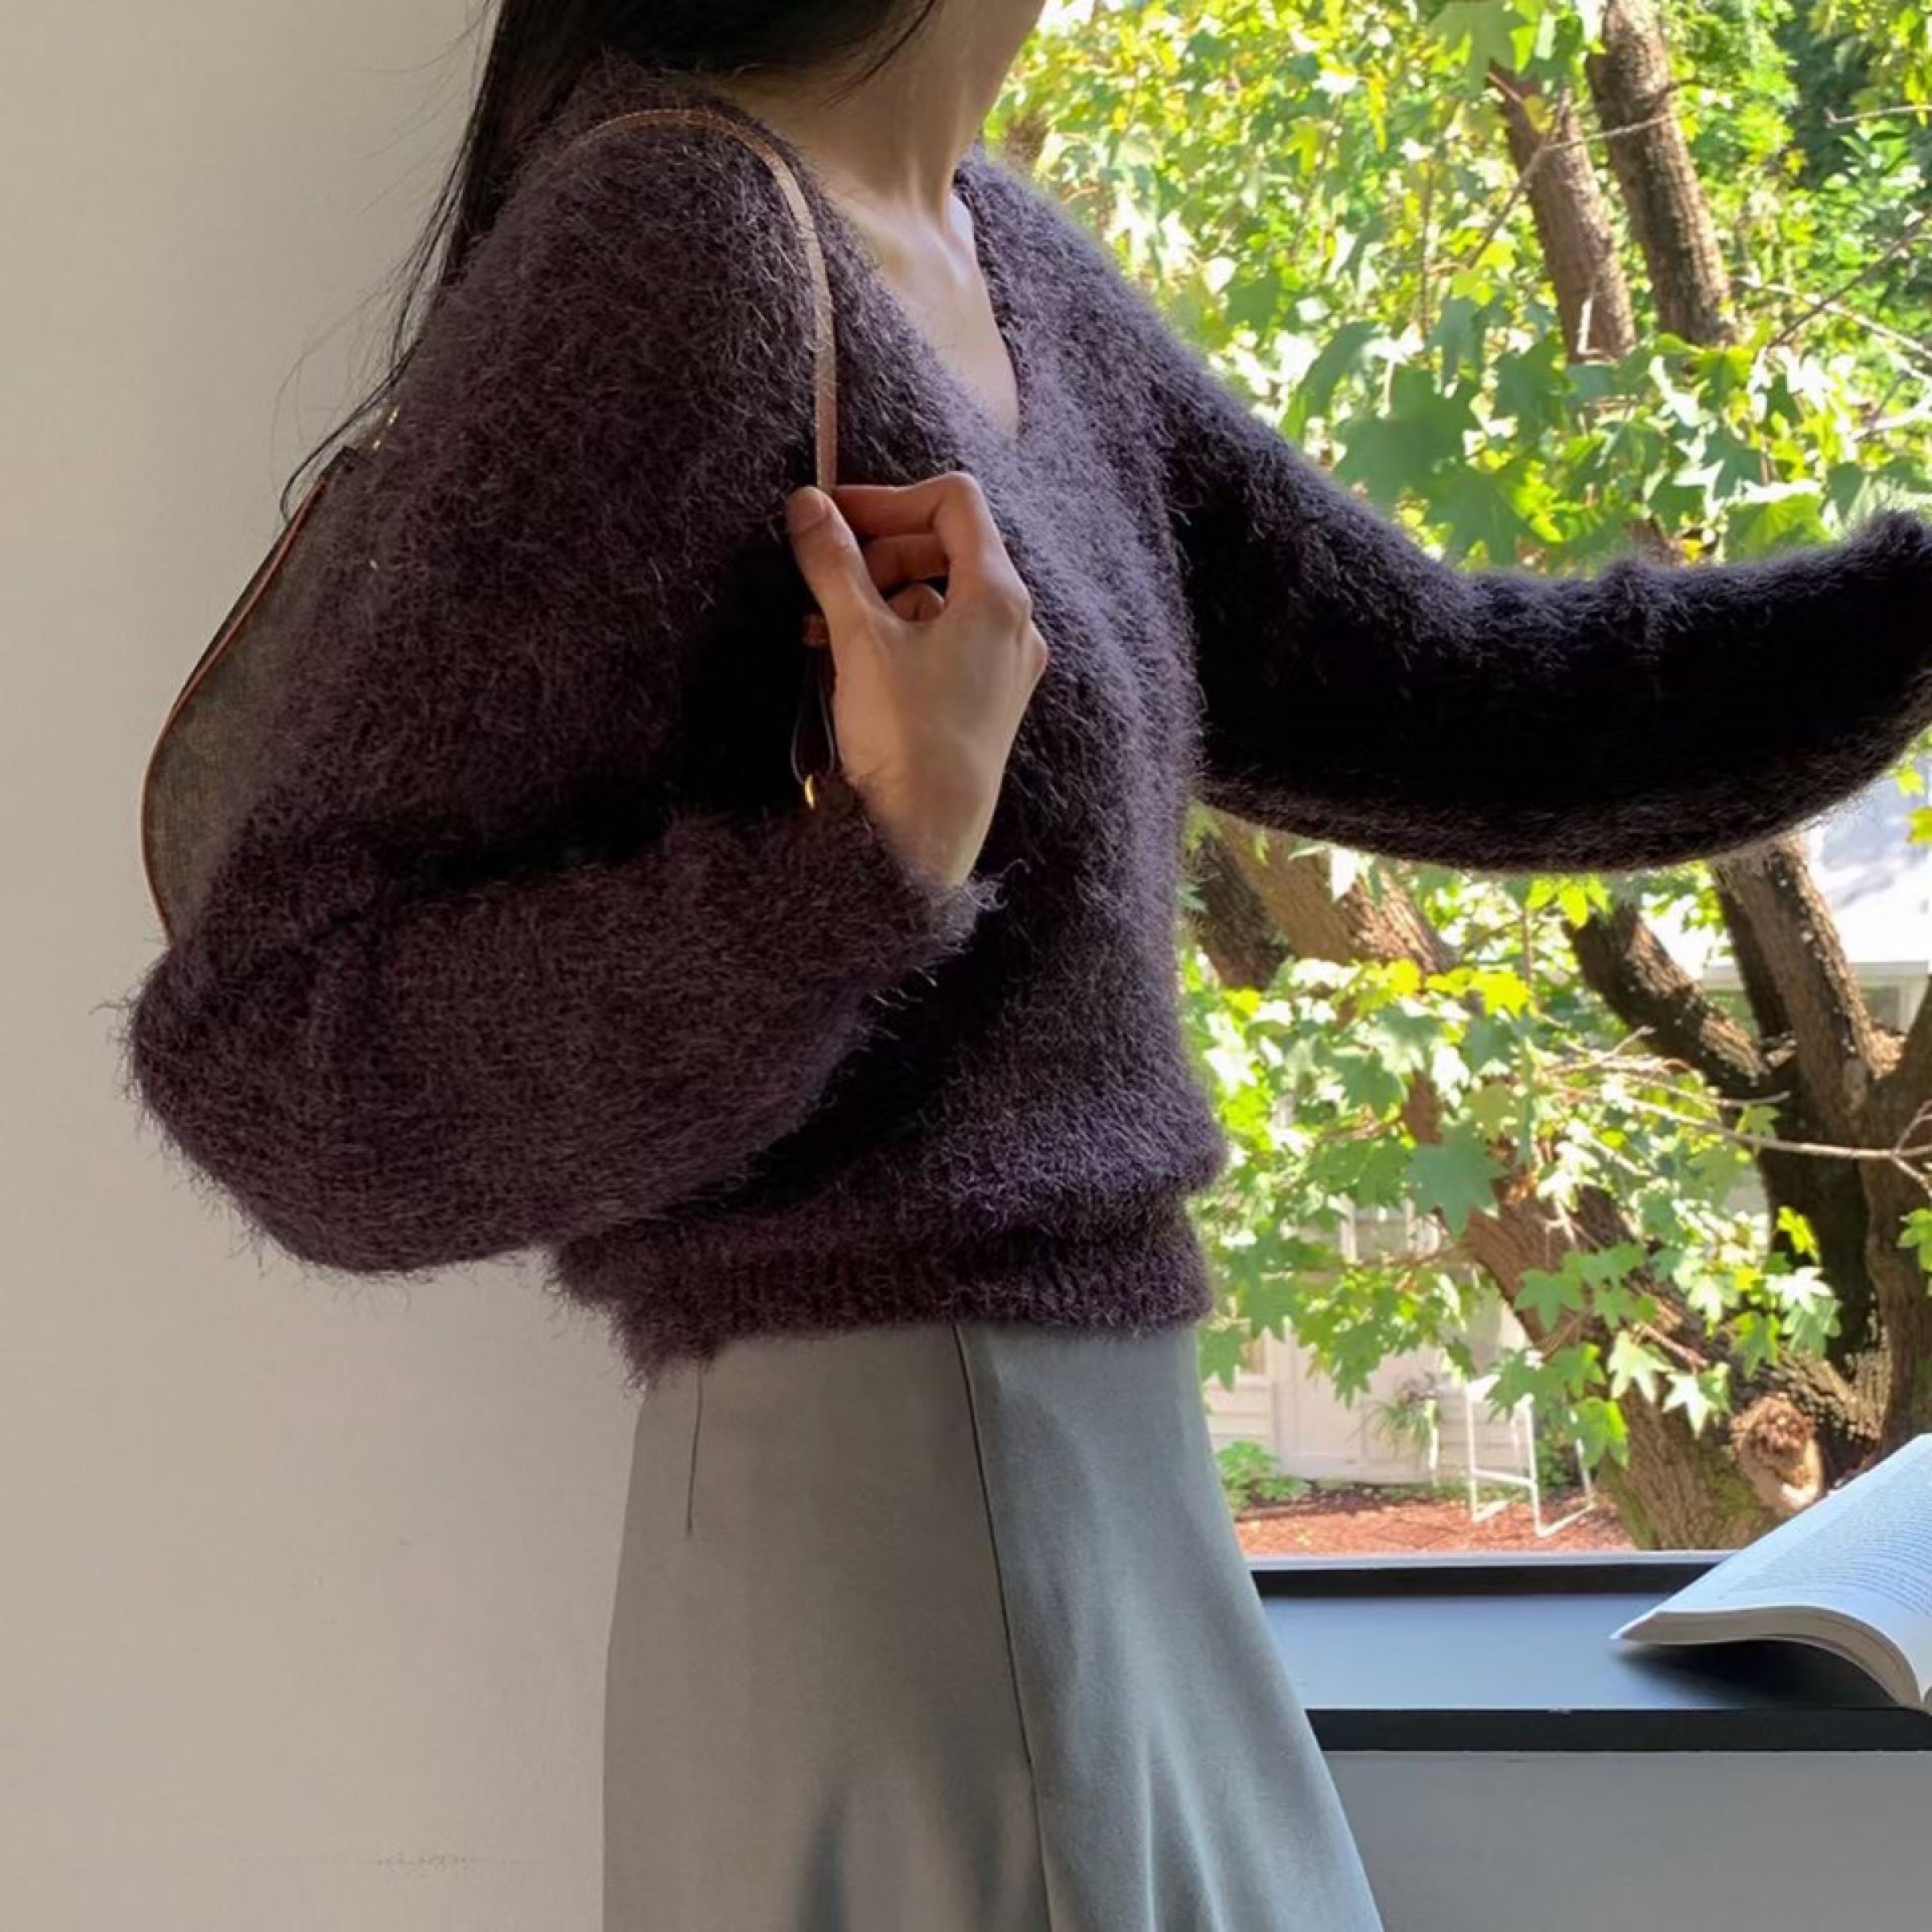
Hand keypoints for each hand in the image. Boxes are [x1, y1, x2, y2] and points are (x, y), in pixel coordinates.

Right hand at [784, 471, 1048, 891]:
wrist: (925, 839)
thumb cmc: (905, 740)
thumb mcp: (858, 639)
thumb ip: (834, 562)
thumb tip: (809, 505)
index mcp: (997, 596)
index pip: (953, 502)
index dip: (890, 498)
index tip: (836, 517)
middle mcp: (1013, 625)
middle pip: (945, 546)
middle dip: (879, 550)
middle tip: (824, 571)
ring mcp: (1002, 665)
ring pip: (936, 597)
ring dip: (876, 595)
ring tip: (819, 621)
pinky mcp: (982, 700)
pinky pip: (938, 641)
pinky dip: (892, 634)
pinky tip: (842, 655)